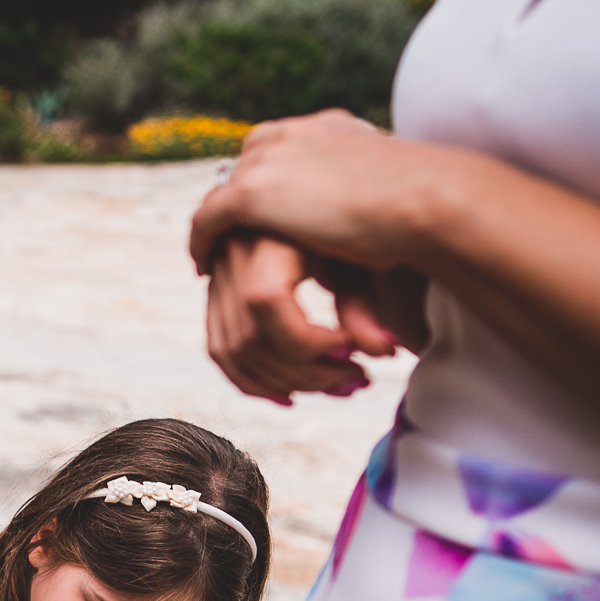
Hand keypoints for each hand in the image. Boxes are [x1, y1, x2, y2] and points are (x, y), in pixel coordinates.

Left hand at [191, 109, 460, 275]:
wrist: (422, 200)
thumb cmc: (419, 211)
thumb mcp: (384, 200)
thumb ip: (357, 209)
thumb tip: (355, 238)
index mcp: (325, 127)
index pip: (278, 149)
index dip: (266, 182)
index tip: (261, 214)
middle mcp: (289, 133)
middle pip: (243, 167)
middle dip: (236, 203)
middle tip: (227, 239)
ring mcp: (266, 158)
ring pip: (223, 195)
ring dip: (218, 228)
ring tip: (211, 259)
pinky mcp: (250, 192)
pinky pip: (208, 220)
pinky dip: (202, 244)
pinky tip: (202, 267)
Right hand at [205, 234, 398, 404]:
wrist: (323, 205)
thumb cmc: (351, 227)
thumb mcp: (360, 259)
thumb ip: (365, 306)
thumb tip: (382, 352)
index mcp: (267, 233)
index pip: (264, 300)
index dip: (307, 338)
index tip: (352, 349)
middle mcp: (232, 253)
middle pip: (247, 337)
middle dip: (304, 370)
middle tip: (355, 377)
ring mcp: (219, 277)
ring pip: (230, 351)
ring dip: (282, 381)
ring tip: (334, 386)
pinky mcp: (217, 297)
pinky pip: (220, 350)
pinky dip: (253, 380)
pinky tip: (292, 394)